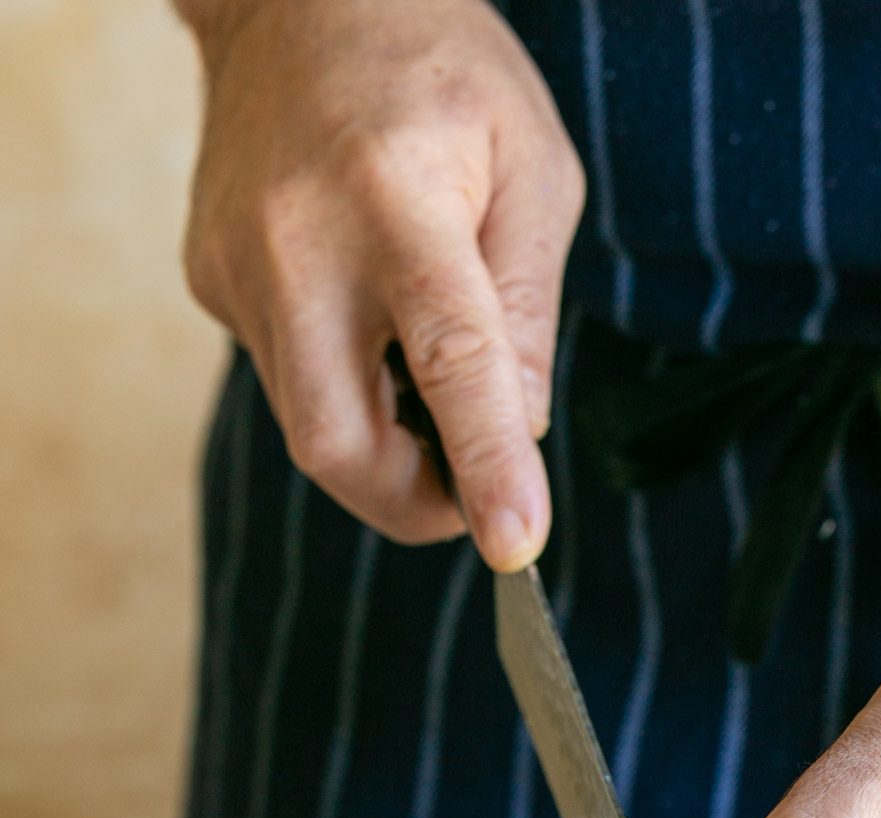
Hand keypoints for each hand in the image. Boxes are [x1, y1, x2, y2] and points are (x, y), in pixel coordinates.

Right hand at [180, 0, 583, 567]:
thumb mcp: (533, 170)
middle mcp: (298, 243)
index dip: (484, 462)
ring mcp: (237, 268)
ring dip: (382, 445)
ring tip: (427, 383)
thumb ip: (529, 310)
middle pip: (338, 439)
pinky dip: (344, 388)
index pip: (449, 357)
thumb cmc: (441, 74)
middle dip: (411, 501)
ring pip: (309, 426)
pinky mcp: (211, 283)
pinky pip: (287, 378)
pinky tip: (365, 319)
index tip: (514, 544)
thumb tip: (521, 431)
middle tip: (469, 492)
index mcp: (397, 199)